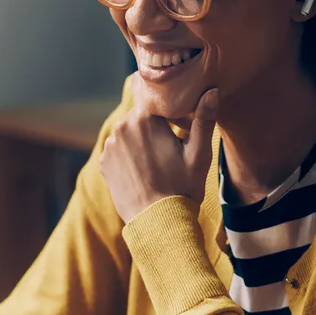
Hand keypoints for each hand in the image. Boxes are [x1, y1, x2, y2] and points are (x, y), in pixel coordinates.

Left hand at [99, 88, 218, 222]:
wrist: (159, 223)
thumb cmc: (183, 188)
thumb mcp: (199, 154)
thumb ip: (204, 119)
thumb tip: (211, 91)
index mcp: (144, 118)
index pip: (156, 98)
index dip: (171, 109)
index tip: (181, 125)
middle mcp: (121, 127)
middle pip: (142, 114)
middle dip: (156, 124)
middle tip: (172, 146)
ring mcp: (110, 146)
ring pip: (130, 132)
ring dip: (141, 139)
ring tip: (158, 162)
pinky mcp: (104, 163)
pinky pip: (119, 149)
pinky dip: (130, 155)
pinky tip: (144, 171)